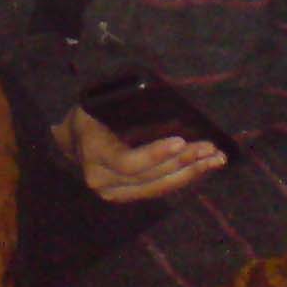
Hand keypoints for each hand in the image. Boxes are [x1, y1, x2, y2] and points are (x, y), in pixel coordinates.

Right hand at [52, 106, 224, 201]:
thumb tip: (163, 90)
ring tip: (216, 159)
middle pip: (150, 177)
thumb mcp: (97, 104)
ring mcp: (116, 193)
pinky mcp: (128, 196)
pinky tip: (204, 167)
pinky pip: (159, 189)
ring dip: (190, 173)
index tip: (181, 141)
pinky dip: (183, 178)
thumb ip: (121, 104)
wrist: (70, 141)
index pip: (128, 162)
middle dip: (183, 162)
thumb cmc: (88, 114)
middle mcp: (104, 181)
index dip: (155, 154)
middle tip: (210, 148)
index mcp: (95, 155)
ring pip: (159, 187)